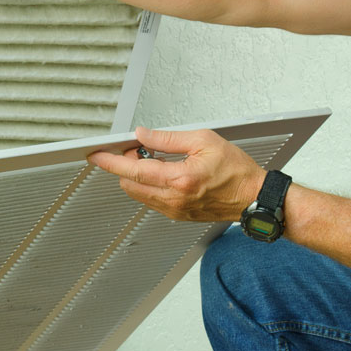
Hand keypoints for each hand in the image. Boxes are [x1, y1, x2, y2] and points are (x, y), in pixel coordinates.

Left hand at [87, 127, 265, 221]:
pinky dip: (149, 185)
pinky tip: (162, 173)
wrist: (253, 198)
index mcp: (179, 179)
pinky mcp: (178, 215)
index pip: (133, 170)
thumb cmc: (237, 171)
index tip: (96, 155)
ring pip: (139, 194)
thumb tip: (143, 135)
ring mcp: (174, 210)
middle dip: (126, 165)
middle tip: (136, 147)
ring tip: (153, 158)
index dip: (110, 161)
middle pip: (130, 184)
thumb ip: (168, 138)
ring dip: (137, 176)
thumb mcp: (203, 141)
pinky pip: (152, 200)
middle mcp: (173, 199)